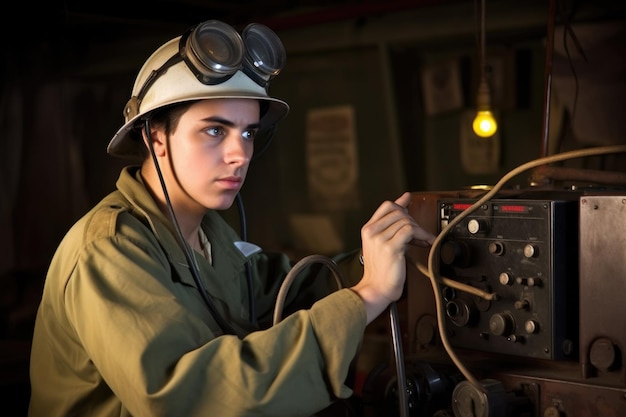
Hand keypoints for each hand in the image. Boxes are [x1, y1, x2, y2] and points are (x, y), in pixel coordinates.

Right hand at [351, 192, 435, 322]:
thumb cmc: (381, 269)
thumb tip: (405, 199)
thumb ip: (392, 222)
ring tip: (422, 240)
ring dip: (419, 229)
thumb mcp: (383, 242)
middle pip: (398, 212)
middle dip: (413, 220)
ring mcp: (380, 239)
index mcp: (368, 229)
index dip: (402, 205)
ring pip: (406, 221)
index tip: (410, 208)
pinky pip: (409, 231)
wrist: (377, 289)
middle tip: (418, 232)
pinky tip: (425, 242)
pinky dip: (421, 235)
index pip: (387, 206)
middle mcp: (372, 232)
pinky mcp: (390, 248)